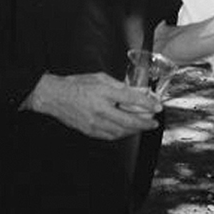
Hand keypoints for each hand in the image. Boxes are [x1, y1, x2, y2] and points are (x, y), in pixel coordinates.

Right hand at [26, 71, 161, 139]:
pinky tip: (126, 131)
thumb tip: (133, 92)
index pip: (131, 99)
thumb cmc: (77, 84)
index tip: (158, 107)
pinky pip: (110, 136)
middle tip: (154, 123)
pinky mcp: (89, 131)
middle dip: (145, 123)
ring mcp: (94, 122)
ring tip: (142, 127)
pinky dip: (121, 134)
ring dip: (134, 130)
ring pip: (120, 131)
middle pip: (129, 121)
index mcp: (104, 93)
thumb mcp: (100, 78)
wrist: (55, 97)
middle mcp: (100, 109)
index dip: (147, 104)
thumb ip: (117, 85)